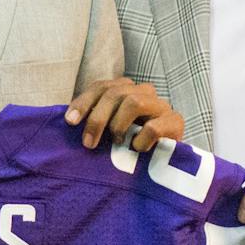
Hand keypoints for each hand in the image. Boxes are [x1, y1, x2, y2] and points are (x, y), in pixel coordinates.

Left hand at [64, 77, 183, 150]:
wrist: (167, 157)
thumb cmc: (131, 142)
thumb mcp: (109, 128)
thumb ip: (94, 119)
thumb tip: (69, 121)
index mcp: (126, 89)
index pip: (101, 86)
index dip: (83, 102)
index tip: (70, 121)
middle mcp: (144, 92)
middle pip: (114, 93)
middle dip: (97, 118)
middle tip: (88, 143)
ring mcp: (161, 105)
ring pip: (133, 102)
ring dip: (118, 125)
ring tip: (116, 142)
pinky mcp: (175, 122)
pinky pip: (153, 127)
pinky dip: (140, 140)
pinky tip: (136, 148)